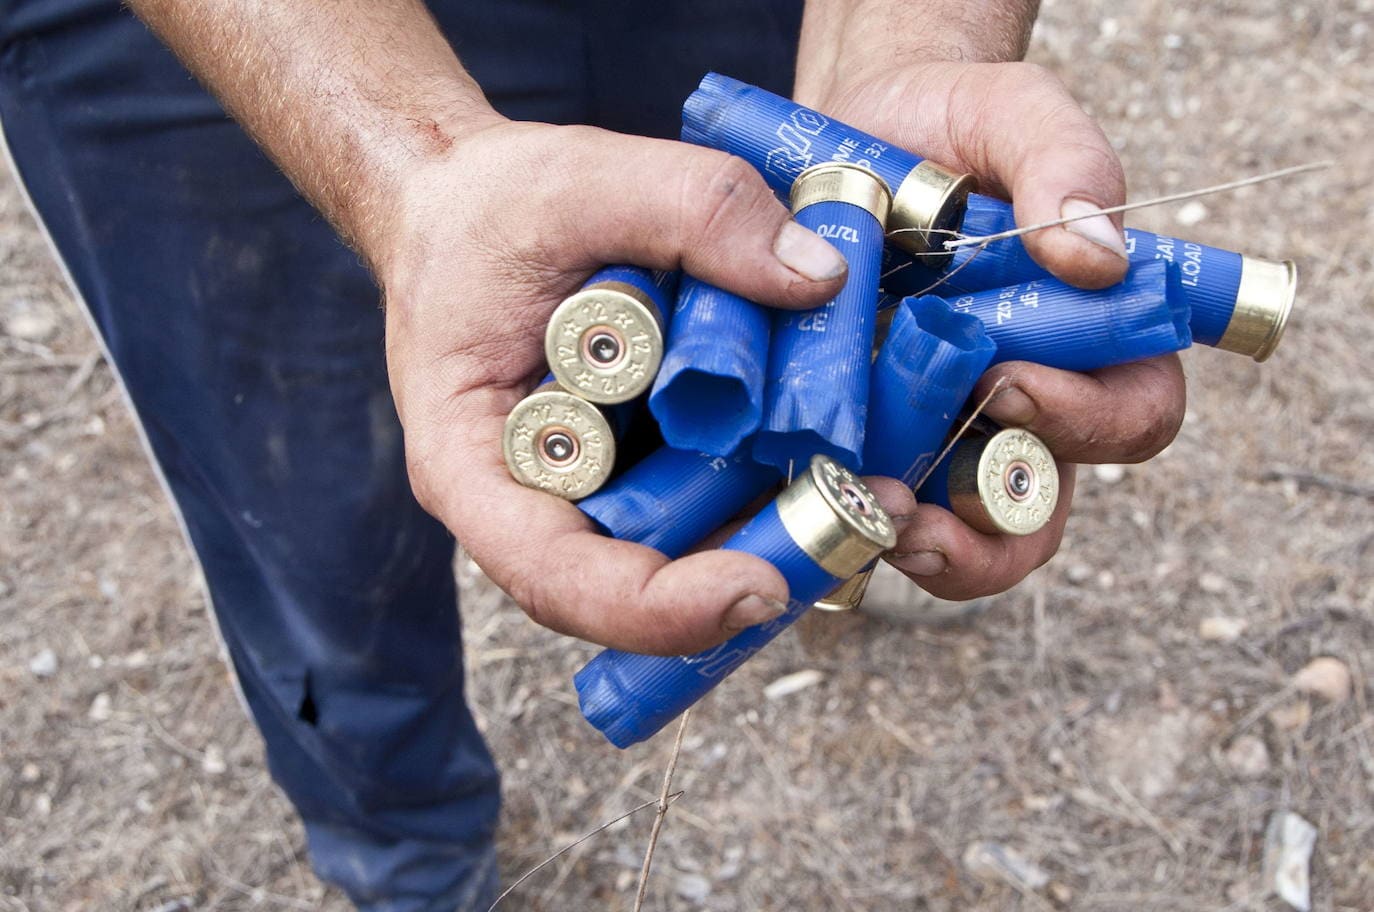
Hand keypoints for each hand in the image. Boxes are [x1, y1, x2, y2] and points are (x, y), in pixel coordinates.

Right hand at [376, 118, 918, 652]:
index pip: (555, 579)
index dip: (656, 609)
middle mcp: (538, 500)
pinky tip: (851, 449)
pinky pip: (712, 488)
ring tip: (883, 495)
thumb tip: (820, 280)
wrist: (466, 201)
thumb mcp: (578, 180)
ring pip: (692, 544)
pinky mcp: (647, 455)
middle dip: (757, 569)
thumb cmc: (488, 205)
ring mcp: (598, 484)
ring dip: (787, 532)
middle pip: (640, 582)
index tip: (758, 587)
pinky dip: (778, 477)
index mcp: (478, 465)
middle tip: (867, 524)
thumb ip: (693, 210)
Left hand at [800, 62, 1184, 600]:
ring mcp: (942, 435)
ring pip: (963, 537)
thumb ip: (1066, 164)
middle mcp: (1023, 407)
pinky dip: (851, 525)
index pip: (1132, 415)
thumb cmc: (952, 126)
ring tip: (871, 526)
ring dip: (926, 550)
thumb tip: (1097, 258)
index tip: (1006, 379)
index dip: (1087, 420)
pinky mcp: (868, 443)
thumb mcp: (1014, 116)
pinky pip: (874, 511)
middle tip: (923, 515)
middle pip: (1043, 511)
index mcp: (1090, 342)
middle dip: (993, 530)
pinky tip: (812, 505)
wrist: (849, 136)